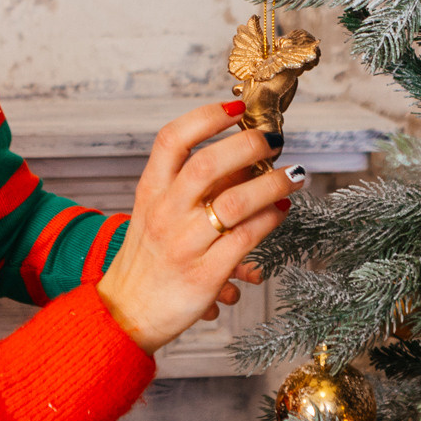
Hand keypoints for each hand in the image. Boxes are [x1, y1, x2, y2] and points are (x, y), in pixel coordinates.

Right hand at [96, 102, 299, 352]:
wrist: (127, 311)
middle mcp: (165, 212)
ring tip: (293, 175)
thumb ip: (194, 186)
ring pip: (235, 202)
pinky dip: (270, 220)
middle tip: (274, 140)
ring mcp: (184, 244)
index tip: (237, 108)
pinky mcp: (204, 275)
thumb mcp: (158, 212)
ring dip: (272, 183)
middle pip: (208, 164)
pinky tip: (281, 210)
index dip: (206, 116)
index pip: (172, 139)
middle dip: (248, 144)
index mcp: (151, 190)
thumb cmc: (149, 257)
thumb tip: (246, 157)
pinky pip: (245, 239)